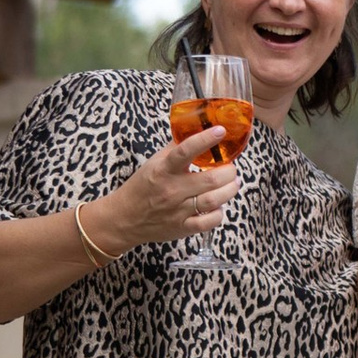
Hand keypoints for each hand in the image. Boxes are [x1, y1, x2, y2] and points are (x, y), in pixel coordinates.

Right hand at [102, 127, 243, 249]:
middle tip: (231, 168)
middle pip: (211, 179)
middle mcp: (172, 190)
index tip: (220, 131)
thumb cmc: (142, 187)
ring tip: (232, 183)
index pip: (185, 151)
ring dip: (230, 190)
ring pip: (214, 200)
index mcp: (164, 170)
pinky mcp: (182, 228)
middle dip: (229, 171)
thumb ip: (175, 147)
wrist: (124, 218)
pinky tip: (219, 205)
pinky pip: (209, 222)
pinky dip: (219, 213)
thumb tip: (195, 130)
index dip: (205, 139)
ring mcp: (178, 211)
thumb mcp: (154, 163)